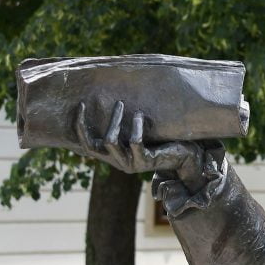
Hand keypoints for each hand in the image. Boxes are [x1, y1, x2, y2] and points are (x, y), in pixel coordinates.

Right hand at [74, 100, 204, 188]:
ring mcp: (130, 164)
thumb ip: (125, 126)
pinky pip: (134, 142)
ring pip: (110, 140)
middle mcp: (118, 162)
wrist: (184, 157)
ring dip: (114, 120)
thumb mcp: (138, 132)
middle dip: (90, 122)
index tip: (80, 106)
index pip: (87, 145)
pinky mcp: (144, 162)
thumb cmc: (161, 141)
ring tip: (120, 103)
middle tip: (97, 103)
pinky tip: (139, 115)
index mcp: (114, 156)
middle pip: (92, 145)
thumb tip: (113, 101)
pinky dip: (135, 126)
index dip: (80, 127)